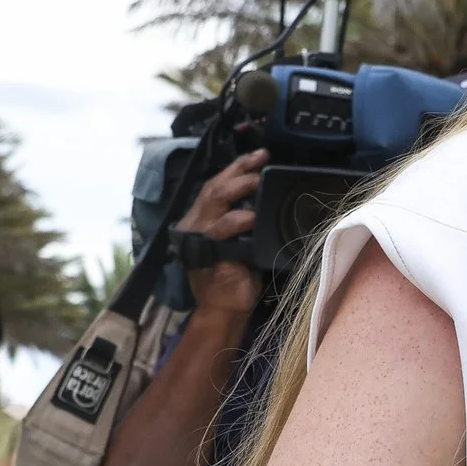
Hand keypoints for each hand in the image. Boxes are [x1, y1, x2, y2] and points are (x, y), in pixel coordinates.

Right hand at [180, 148, 268, 314]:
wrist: (225, 309)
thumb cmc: (238, 276)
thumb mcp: (245, 242)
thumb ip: (248, 220)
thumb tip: (269, 199)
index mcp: (203, 219)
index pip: (218, 185)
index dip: (237, 168)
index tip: (259, 156)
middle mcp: (196, 223)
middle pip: (215, 186)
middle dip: (239, 169)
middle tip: (261, 159)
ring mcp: (199, 236)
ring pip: (214, 200)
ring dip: (237, 187)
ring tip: (257, 179)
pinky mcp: (206, 251)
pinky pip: (221, 230)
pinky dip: (237, 221)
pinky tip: (252, 216)